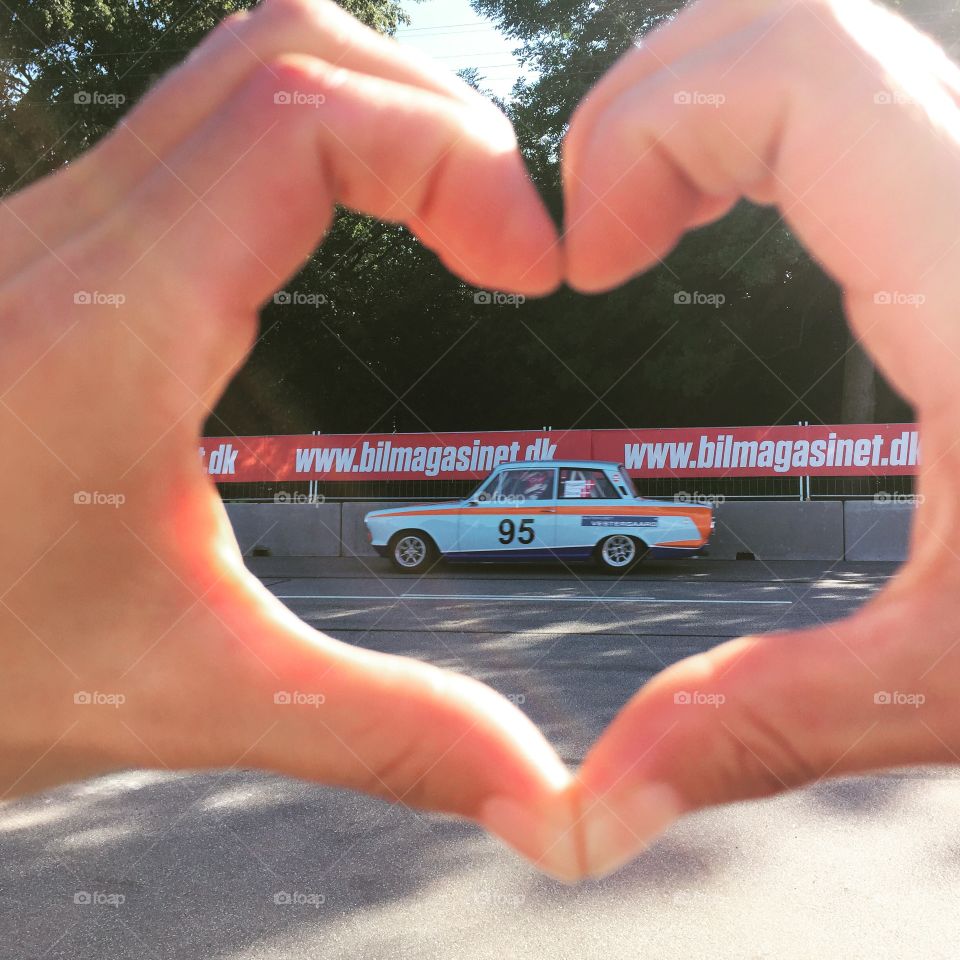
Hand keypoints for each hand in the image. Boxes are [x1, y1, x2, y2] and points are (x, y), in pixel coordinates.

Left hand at [0, 0, 578, 879]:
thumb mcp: (188, 695)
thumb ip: (378, 730)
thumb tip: (532, 787)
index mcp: (107, 330)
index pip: (303, 117)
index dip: (456, 159)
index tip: (530, 267)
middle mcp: (65, 243)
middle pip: (285, 51)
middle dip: (433, 123)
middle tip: (501, 242)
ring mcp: (49, 231)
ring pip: (238, 73)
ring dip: (373, 123)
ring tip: (450, 230)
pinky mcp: (55, 252)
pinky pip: (200, 133)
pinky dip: (312, 150)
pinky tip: (343, 242)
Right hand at [564, 0, 959, 876]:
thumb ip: (759, 726)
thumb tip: (588, 808)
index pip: (786, 67)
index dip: (640, 134)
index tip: (585, 261)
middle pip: (788, 20)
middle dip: (650, 108)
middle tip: (601, 230)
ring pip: (831, 50)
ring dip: (707, 117)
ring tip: (648, 225)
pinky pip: (872, 105)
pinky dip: (771, 140)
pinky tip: (751, 229)